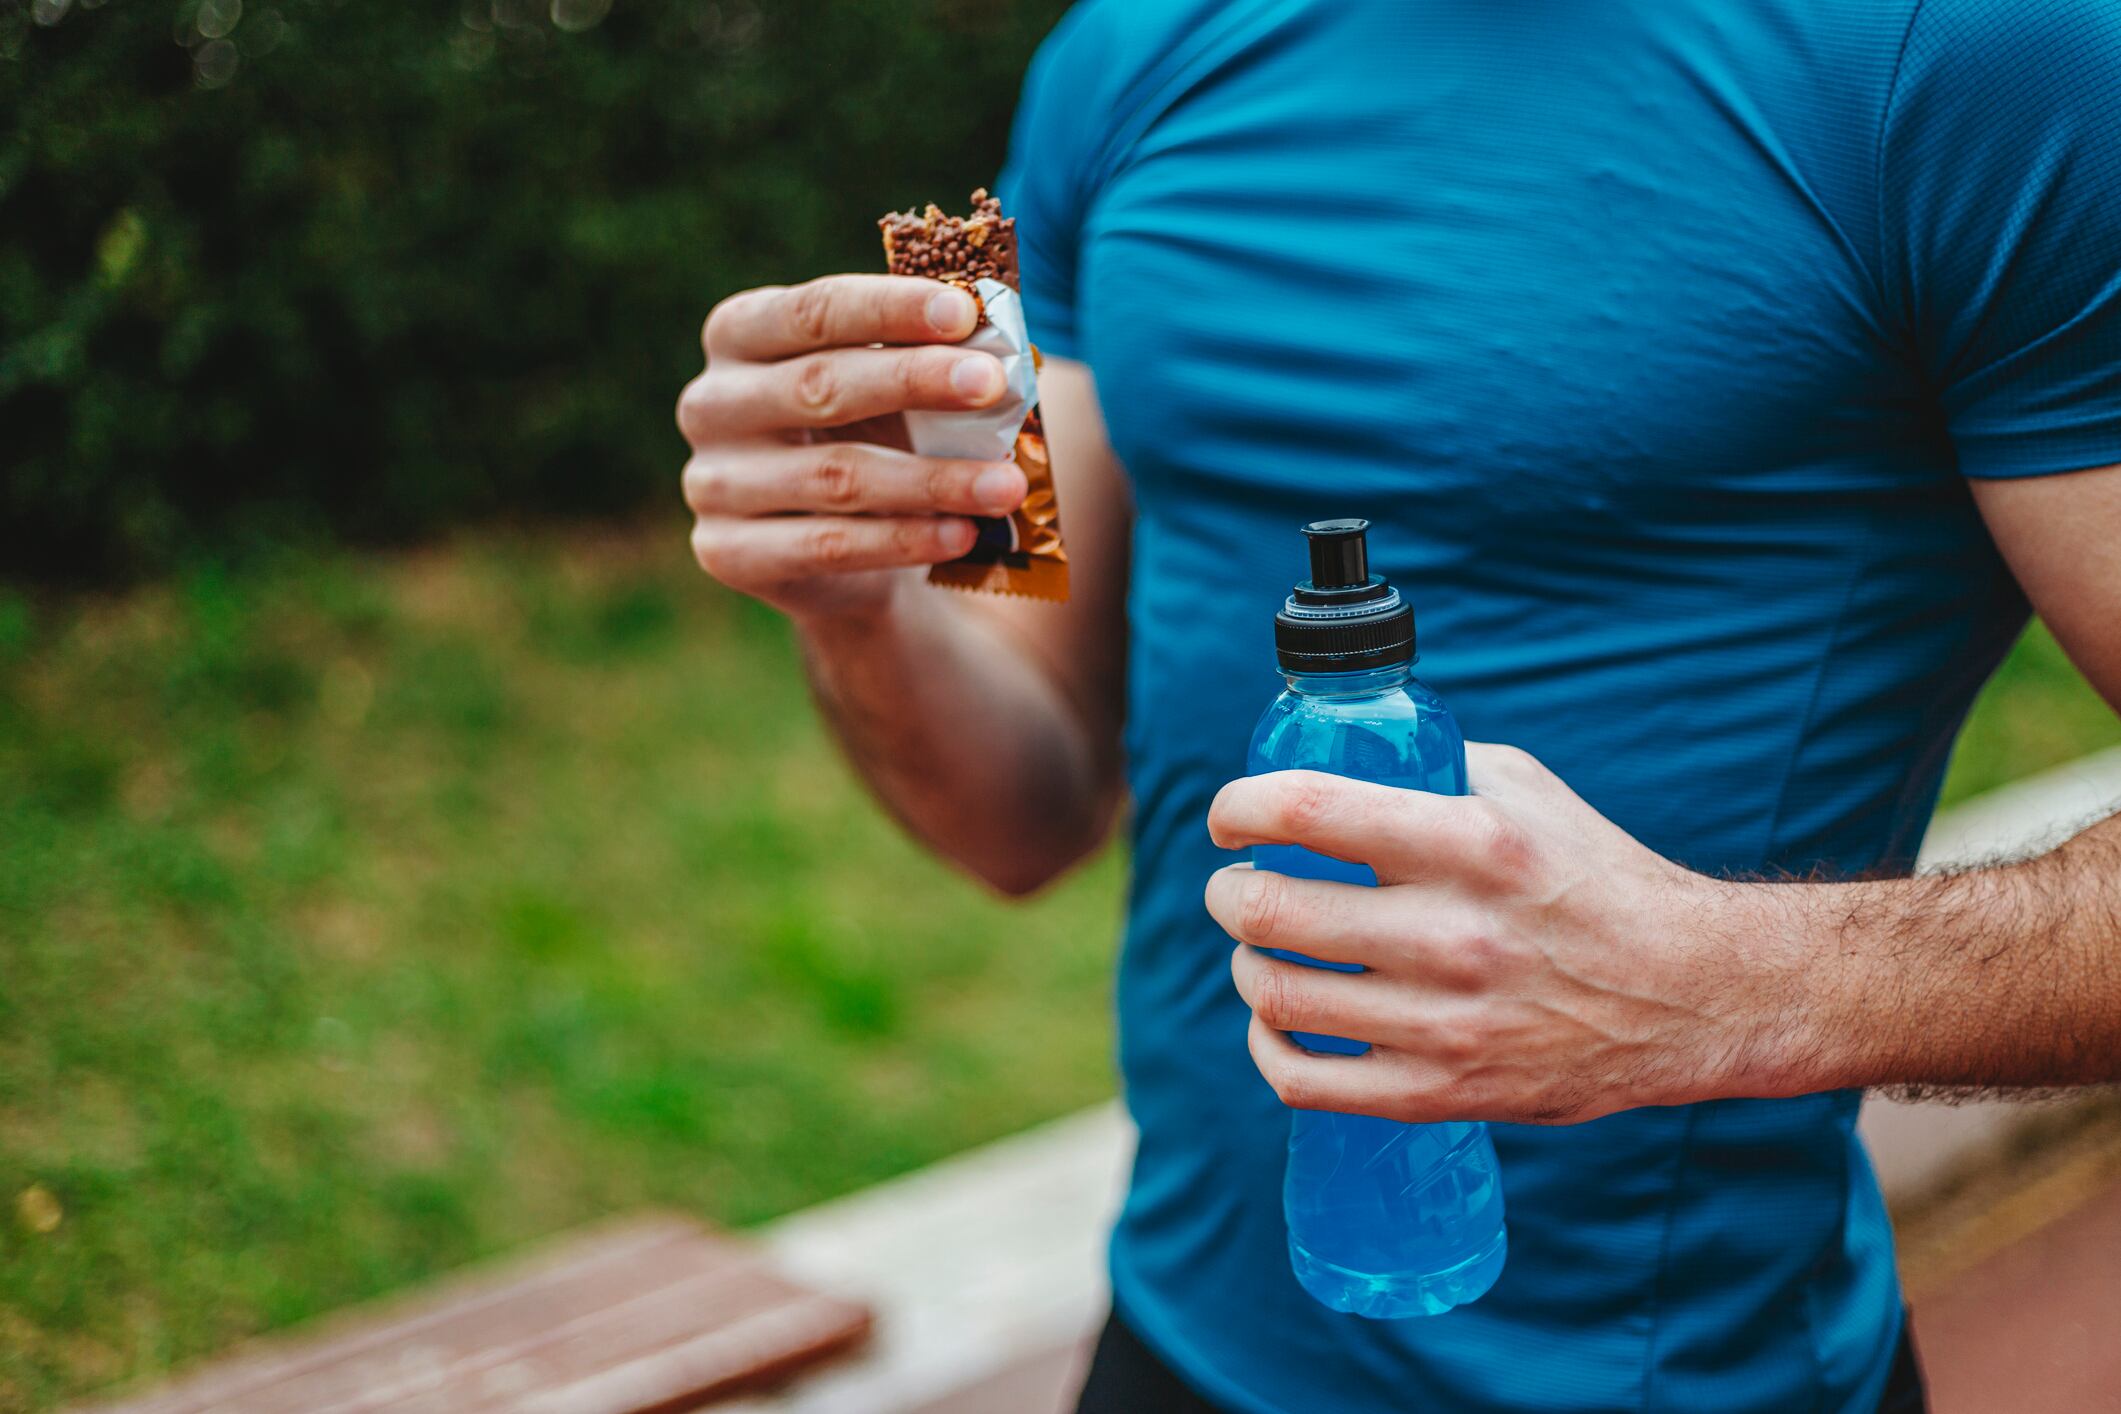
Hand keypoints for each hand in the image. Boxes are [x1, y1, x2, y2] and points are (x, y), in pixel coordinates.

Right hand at [677, 275, 1030, 621]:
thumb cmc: (867, 434)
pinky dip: (904, 540)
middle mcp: (709, 403)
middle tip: (994, 383)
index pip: (814, 310)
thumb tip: (998, 343)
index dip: (890, 309)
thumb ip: (921, 357)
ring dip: (932, 479)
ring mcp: (711, 483)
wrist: (839, 550)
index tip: (965, 313)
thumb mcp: (886, 386)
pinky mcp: (726, 553)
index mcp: (738, 334)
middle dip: (915, 381)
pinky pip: (828, 547)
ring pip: (834, 477)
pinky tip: (963, 534)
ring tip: (1005, 484)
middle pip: (820, 385)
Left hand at [1205, 745, 1821, 1123]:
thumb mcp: (1526, 791)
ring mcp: (1447, 1020)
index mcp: (1472, 842)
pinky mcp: (1445, 1089)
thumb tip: (1340, 751)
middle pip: (1270, 911)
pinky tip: (1277, 1023)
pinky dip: (1268, 1048)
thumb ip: (1433, 768)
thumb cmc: (1597, 877)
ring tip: (1259, 951)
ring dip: (1246, 966)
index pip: (1310, 810)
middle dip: (1230, 894)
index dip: (1239, 809)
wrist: (1692, 994)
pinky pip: (1306, 1081)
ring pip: (1277, 995)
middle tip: (1236, 887)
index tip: (1227, 819)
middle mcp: (1455, 932)